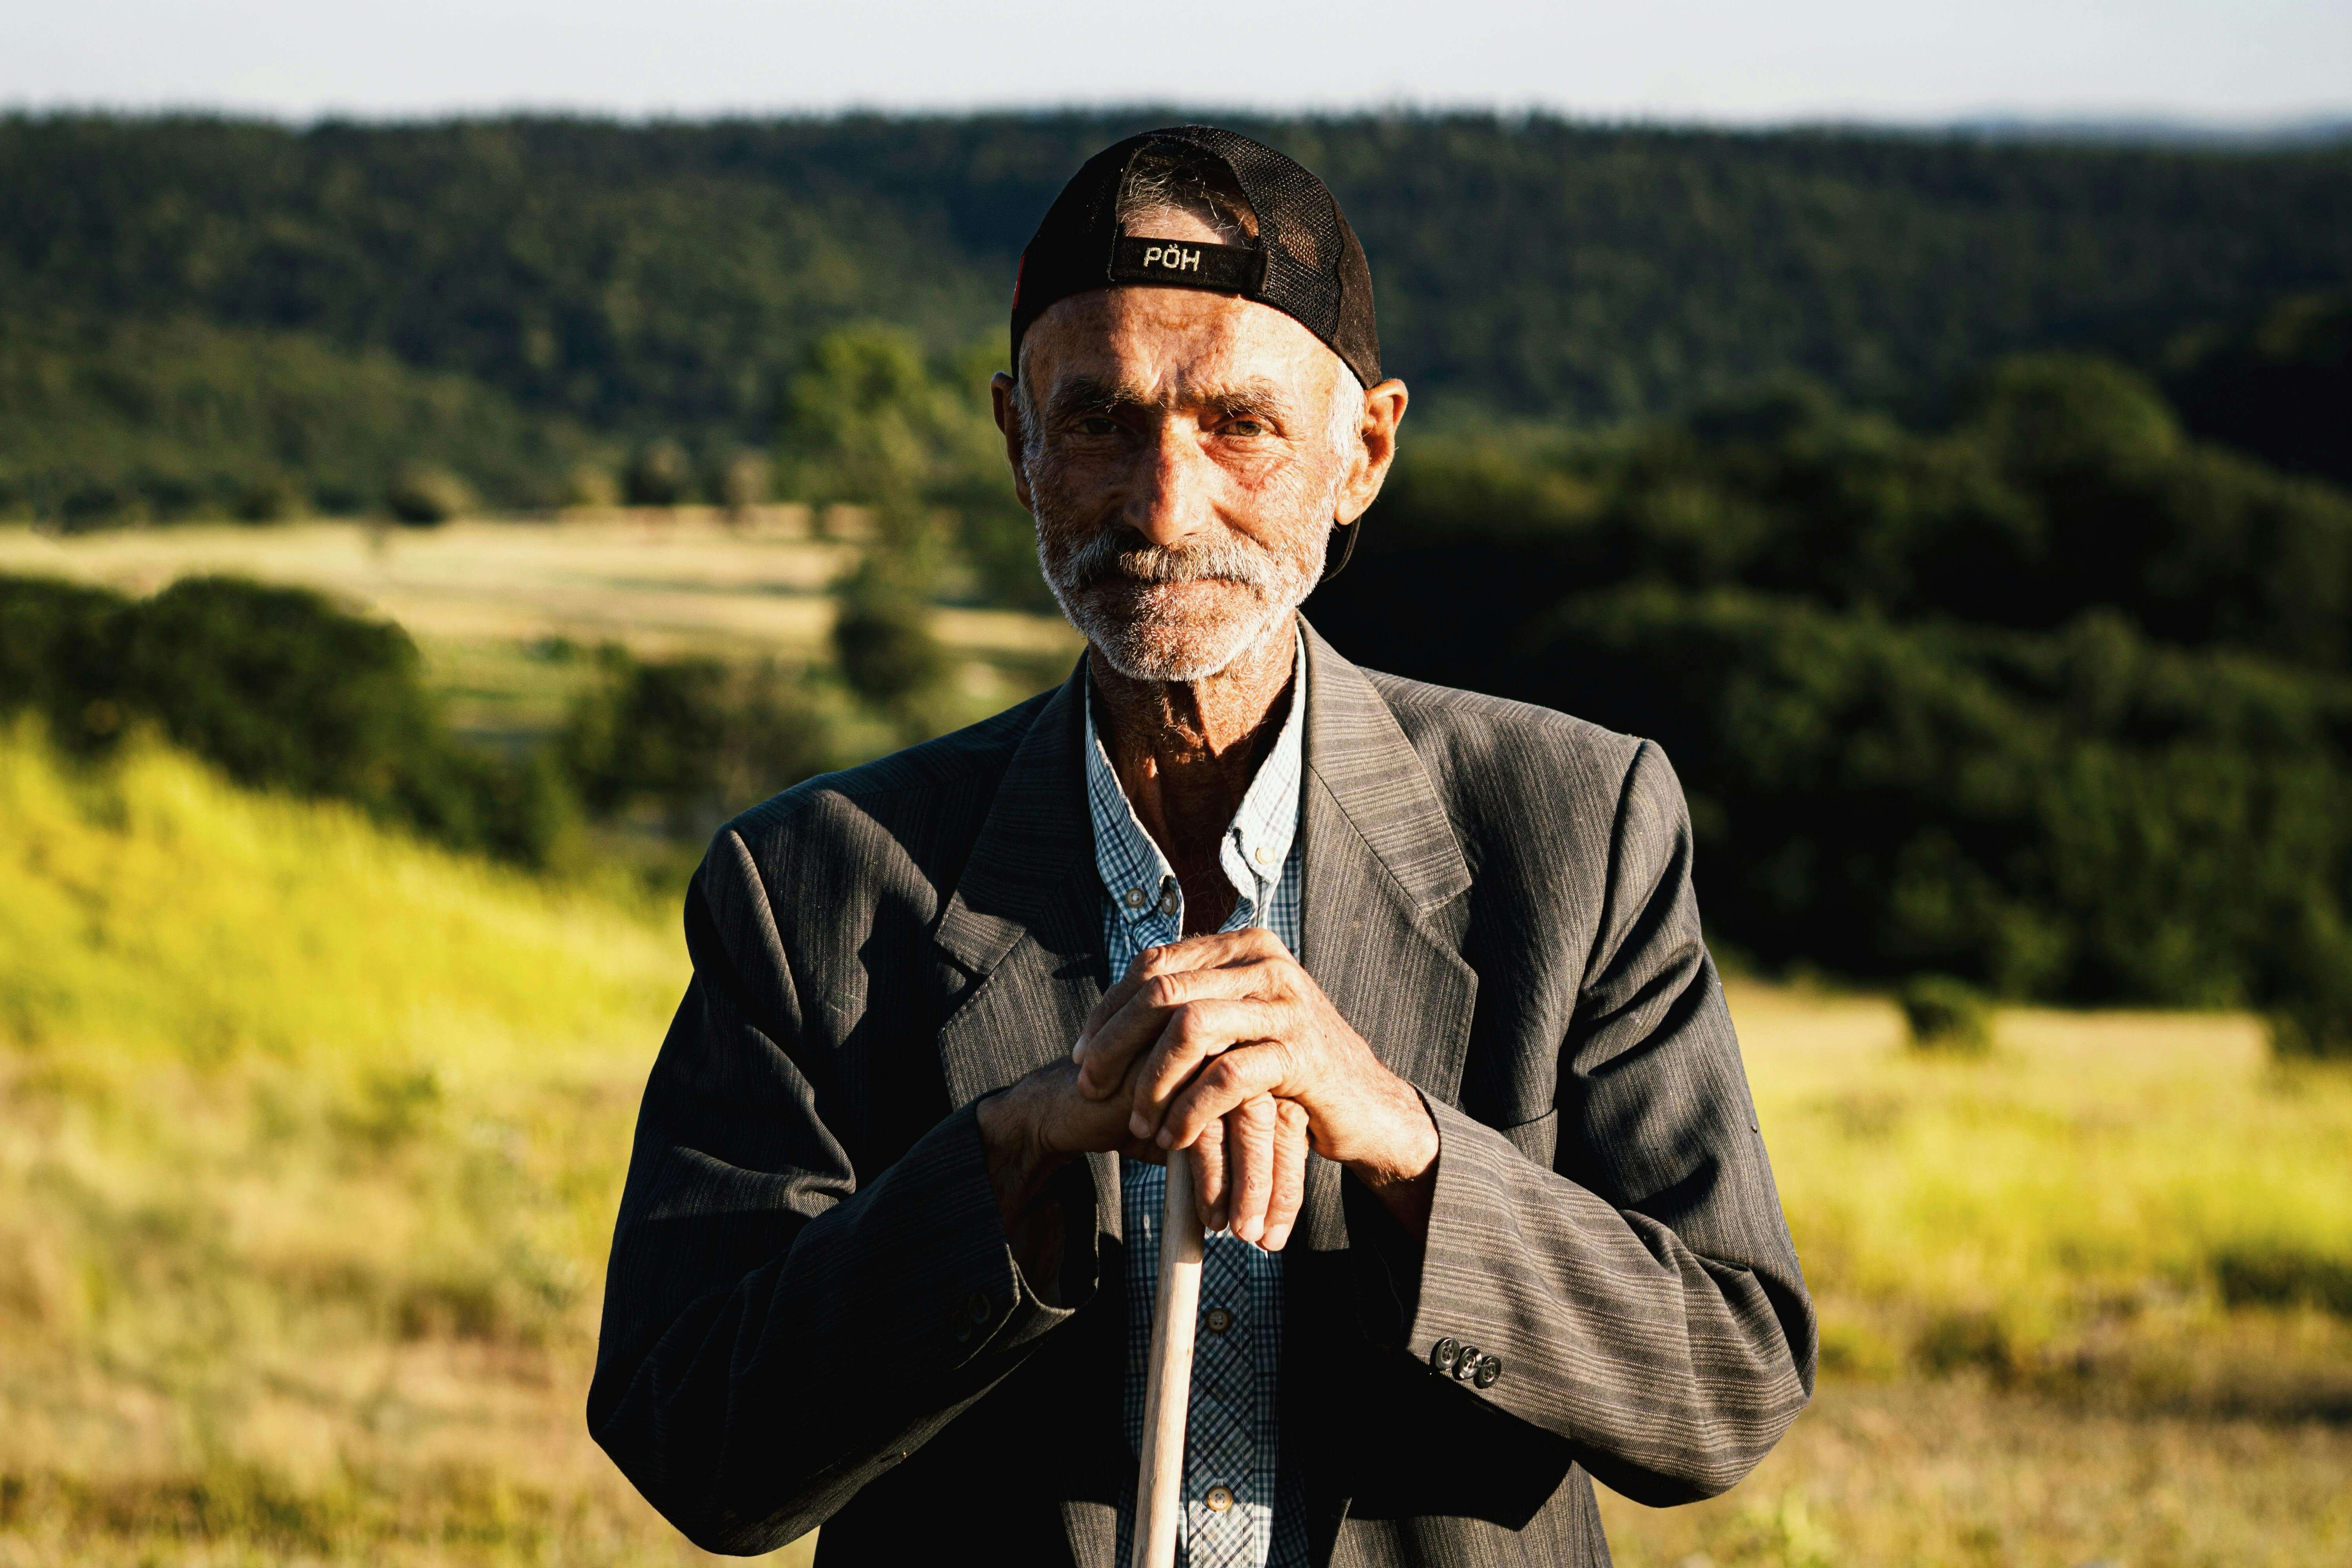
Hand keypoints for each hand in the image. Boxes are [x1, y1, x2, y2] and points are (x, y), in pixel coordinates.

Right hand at [973, 1050, 1301, 1274]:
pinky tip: (1208, 1214)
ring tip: (1235, 1230)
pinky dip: (1211, 1176)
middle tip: (1261, 1238)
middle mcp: (1231, 1042)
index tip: (1276, 1234)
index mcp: (1247, 1054)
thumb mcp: (1196, 1142)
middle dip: (1276, 1181)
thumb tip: (1274, 1215)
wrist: (1065, 1104)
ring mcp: (1201, 1047)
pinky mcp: (1167, 1063)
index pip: (1289, 1113)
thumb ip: (1235, 1154)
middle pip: (1277, 1110)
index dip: (1288, 1176)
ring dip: (1247, 1182)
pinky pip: (1204, 1123)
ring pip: (1249, 1115)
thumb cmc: (1138, 1122)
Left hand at [1071, 930, 1439, 1235]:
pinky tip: (1174, 1139)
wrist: (1364, 1102)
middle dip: (1115, 1044)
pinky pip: (1227, 1076)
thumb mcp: (1238, 1021)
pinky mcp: (1301, 1054)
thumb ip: (1192, 1000)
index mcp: (1243, 946)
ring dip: (1151, 1080)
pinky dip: (1190, 1110)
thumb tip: (1113, 1009)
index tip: (1082, 1056)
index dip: (1108, 1010)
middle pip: (1163, 991)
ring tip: (1137, 1122)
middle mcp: (1265, 963)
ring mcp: (1287, 1005)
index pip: (1154, 964)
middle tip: (1092, 1089)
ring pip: (1189, 1027)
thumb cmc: (1286, 1065)